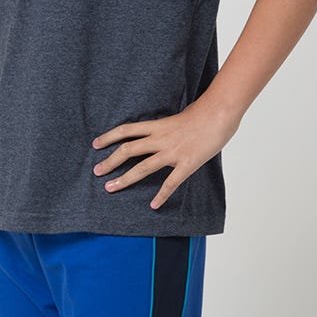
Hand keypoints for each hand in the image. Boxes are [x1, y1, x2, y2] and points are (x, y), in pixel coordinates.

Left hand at [91, 99, 242, 210]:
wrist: (220, 112)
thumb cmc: (204, 112)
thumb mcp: (180, 116)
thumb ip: (168, 128)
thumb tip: (164, 133)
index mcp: (158, 126)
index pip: (126, 130)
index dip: (109, 137)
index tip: (95, 144)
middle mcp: (161, 139)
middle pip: (128, 150)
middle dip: (110, 162)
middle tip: (97, 172)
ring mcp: (173, 152)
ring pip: (142, 167)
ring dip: (124, 179)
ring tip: (110, 188)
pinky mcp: (187, 164)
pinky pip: (170, 183)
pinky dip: (161, 196)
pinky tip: (153, 205)